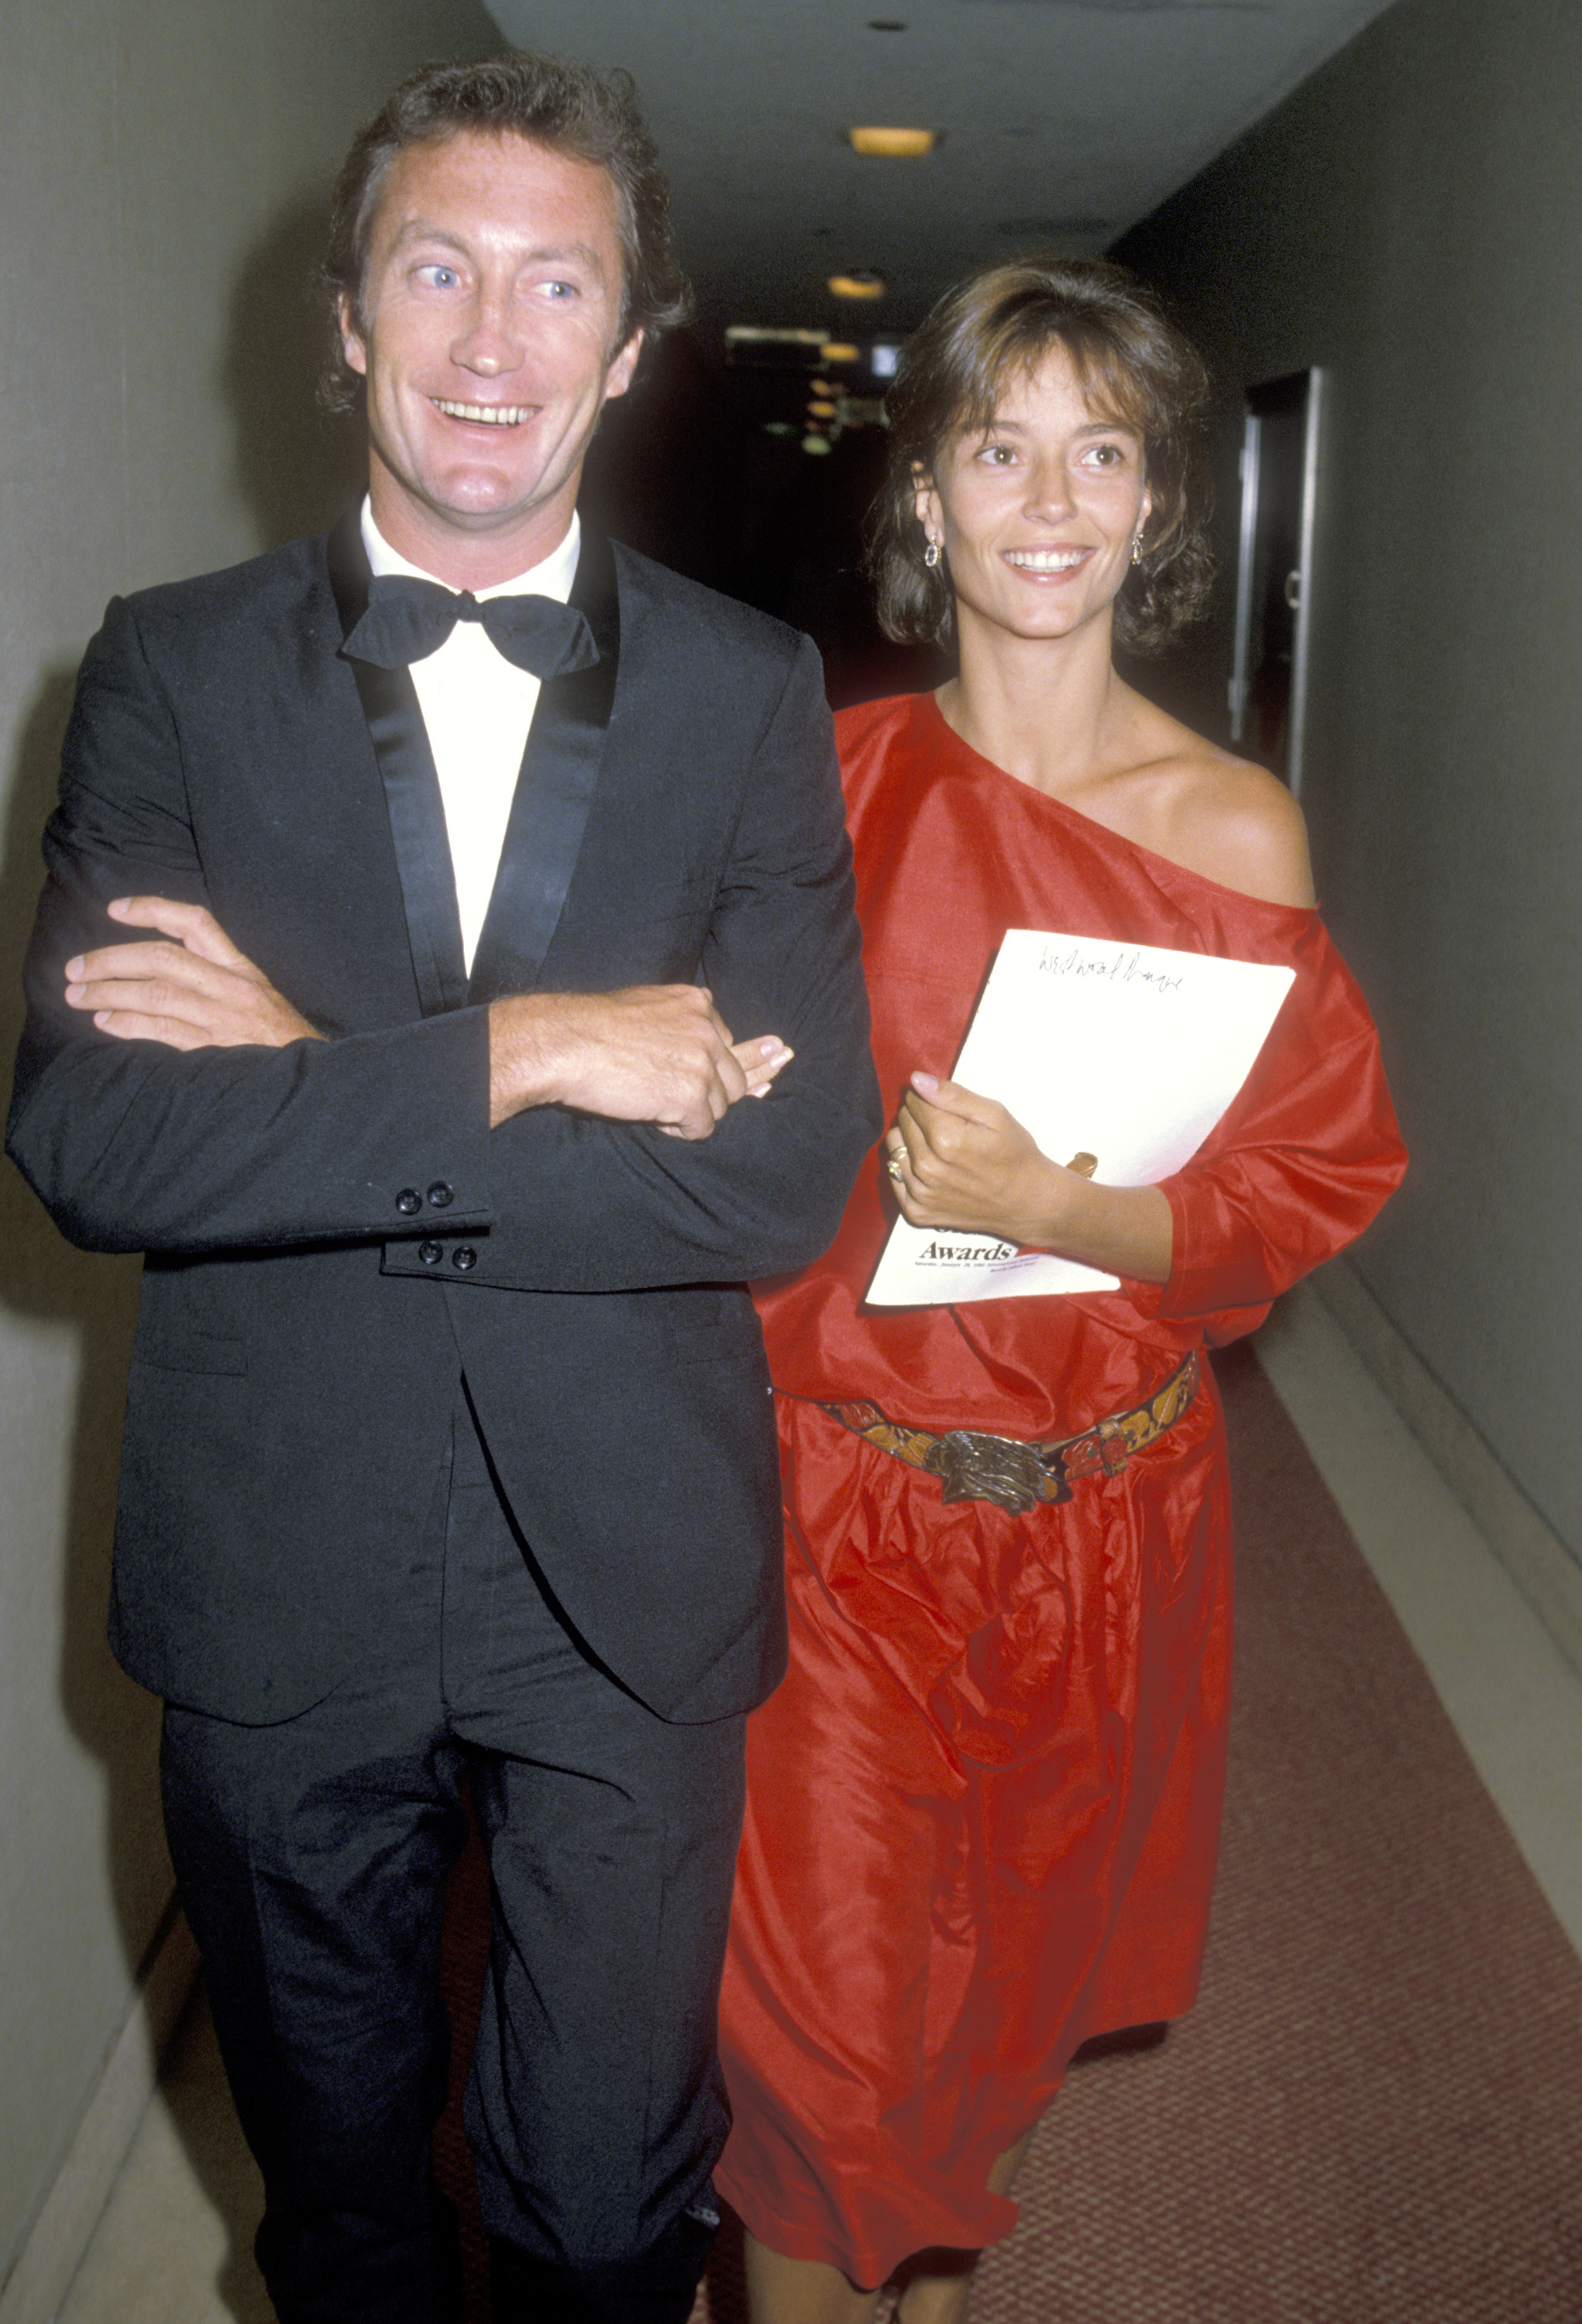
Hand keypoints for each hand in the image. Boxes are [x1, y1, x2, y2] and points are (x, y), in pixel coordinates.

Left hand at [63, 896, 321, 1049]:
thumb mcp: (257, 995)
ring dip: (109, 993)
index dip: (151, 909)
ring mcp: (223, 1018)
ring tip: (77, 996)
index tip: (113, 910)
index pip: (194, 921)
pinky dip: (129, 1024)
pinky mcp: (216, 1050)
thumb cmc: (281, 1039)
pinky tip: (105, 1023)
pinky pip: (163, 1031)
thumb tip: (161, 967)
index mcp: (240, 968)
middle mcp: (231, 986)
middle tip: (75, 968)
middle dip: (111, 960)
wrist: (313, 1079)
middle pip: (162, 958)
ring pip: (156, 993)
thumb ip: (217, 977)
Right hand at [488, 986, 788, 1138]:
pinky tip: (655, 1119)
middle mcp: (707, 1030)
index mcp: (697, 1004)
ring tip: (651, 1102)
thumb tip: (711, 1001)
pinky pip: (702, 1128)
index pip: (729, 1045)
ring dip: (691, 1113)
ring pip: (720, 1107)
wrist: (564, 1042)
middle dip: (709, 1094)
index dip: (719, 1070)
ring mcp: (701, 1063)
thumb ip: (682, 1013)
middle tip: (675, 1100)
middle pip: (733, 1080)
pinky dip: (680, 1131)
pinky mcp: (690, 1095)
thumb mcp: (646, 1002)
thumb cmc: (593, 1025)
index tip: (735, 1081)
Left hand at [886, 1072, 1063, 1244]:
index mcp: (946, 1138)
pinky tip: (933, 1170)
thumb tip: (917, 1080)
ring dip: (911, 1142)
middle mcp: (928, 1167)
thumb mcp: (995, 1115)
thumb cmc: (1015, 1155)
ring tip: (940, 1149)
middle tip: (948, 1129)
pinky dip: (908, 1169)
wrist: (1027, 1202)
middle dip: (920, 1118)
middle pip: (902, 1122)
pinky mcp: (916, 1211)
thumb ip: (953, 1095)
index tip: (946, 1108)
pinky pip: (894, 1176)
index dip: (928, 1099)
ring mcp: (920, 1192)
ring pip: (895, 1147)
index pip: (914, 1101)